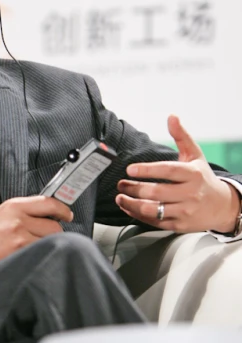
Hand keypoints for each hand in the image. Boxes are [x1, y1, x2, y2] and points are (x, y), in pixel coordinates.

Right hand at [0, 196, 72, 282]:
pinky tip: (29, 257)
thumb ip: (23, 213)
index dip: (62, 209)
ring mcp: (18, 237)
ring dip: (48, 246)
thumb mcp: (0, 217)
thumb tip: (48, 216)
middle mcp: (17, 219)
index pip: (49, 202)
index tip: (67, 214)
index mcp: (12, 206)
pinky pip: (41, 253)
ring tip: (33, 248)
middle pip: (55, 225)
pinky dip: (40, 256)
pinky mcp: (18, 254)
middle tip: (47, 236)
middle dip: (55, 233)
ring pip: (51, 241)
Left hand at [115, 115, 240, 233]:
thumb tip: (171, 117)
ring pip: (153, 210)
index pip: (167, 171)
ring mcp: (185, 211)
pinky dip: (138, 215)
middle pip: (156, 192)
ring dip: (132, 204)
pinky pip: (155, 222)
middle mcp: (190, 194)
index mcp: (193, 174)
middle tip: (121, 183)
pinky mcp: (179, 225)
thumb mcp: (195, 155)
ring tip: (121, 197)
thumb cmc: (203, 179)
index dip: (147, 170)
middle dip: (134, 188)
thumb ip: (181, 136)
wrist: (221, 206)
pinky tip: (129, 208)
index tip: (130, 169)